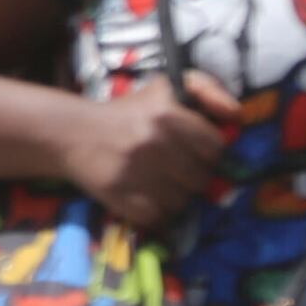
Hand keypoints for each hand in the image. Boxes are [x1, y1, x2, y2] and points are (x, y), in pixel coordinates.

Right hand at [58, 72, 241, 233]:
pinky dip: (155, 212)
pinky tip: (143, 197)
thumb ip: (206, 89)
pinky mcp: (119, 195)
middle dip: (190, 176)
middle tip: (171, 169)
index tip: (189, 150)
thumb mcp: (164, 88)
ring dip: (173, 197)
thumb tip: (236, 114)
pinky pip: (158, 217)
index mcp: (166, 113)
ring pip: (182, 202)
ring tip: (156, 183)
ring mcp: (135, 171)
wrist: (69, 133)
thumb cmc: (125, 113)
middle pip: (201, 179)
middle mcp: (152, 141)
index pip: (215, 148)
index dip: (205, 152)